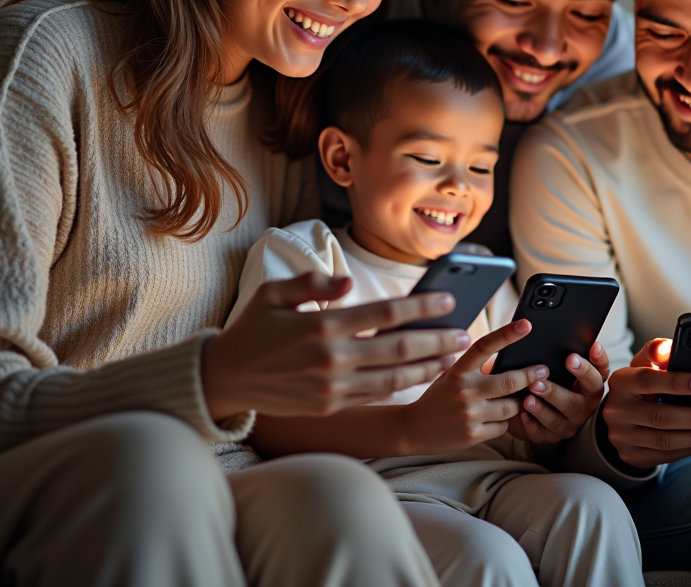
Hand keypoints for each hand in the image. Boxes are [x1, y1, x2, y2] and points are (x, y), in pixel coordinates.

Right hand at [202, 273, 468, 420]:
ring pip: (393, 379)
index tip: (447, 300)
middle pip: (397, 349)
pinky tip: (422, 375)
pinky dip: (402, 387)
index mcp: (321, 326)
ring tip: (453, 357)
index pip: (383, 314)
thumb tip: (346, 283)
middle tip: (464, 331)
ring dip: (428, 368)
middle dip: (435, 340)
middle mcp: (331, 360)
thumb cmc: (253, 327)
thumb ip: (312, 283)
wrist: (226, 378)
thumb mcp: (274, 293)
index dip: (420, 307)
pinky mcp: (329, 406)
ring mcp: (331, 388)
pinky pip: (374, 396)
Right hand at [401, 320, 545, 452]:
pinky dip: (502, 423)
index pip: (485, 346)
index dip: (507, 334)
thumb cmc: (437, 398)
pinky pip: (502, 426)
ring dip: (516, 404)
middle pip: (509, 381)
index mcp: (458, 370)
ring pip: (511, 407)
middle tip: (543, 370)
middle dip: (531, 375)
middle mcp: (464, 390)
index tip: (526, 325)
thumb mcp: (450, 376)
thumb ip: (474, 369)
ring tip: (513, 401)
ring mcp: (469, 413)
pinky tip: (491, 420)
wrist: (412, 429)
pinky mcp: (473, 434)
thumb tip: (507, 359)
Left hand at [511, 342, 610, 449]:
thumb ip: (566, 353)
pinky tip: (521, 413)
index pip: (598, 375)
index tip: (581, 351)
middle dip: (557, 390)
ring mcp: (568, 424)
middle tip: (540, 377)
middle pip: (576, 402)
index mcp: (590, 386)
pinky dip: (530, 424)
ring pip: (557, 420)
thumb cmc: (556, 379)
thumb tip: (559, 330)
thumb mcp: (564, 366)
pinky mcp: (550, 437)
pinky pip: (541, 433)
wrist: (544, 413)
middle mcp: (583, 407)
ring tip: (528, 397)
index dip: (593, 364)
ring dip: (542, 408)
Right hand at [601, 338, 690, 466]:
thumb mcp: (645, 364)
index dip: (676, 383)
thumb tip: (668, 347)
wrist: (622, 415)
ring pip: (665, 439)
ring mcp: (622, 437)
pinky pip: (666, 455)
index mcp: (620, 382)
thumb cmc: (642, 384)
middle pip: (660, 416)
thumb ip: (658, 352)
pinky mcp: (631, 456)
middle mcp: (616, 411)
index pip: (647, 381)